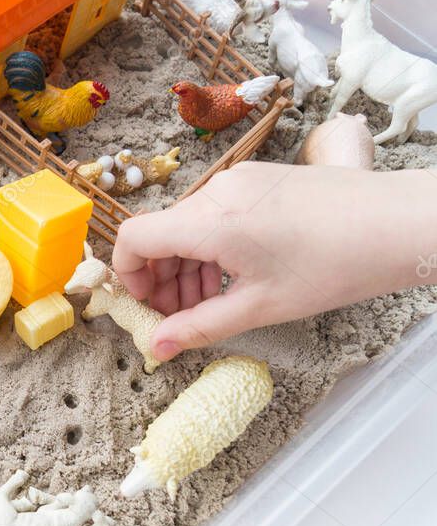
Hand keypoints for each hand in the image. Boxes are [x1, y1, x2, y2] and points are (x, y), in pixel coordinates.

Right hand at [113, 161, 436, 360]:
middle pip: (161, 234)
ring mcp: (238, 180)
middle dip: (160, 278)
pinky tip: (235, 273)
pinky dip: (211, 244)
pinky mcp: (258, 179)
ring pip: (188, 224)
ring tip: (210, 300)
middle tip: (177, 316)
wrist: (397, 223)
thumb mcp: (260, 307)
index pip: (134, 238)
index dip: (127, 275)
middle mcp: (217, 192)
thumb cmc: (335, 264)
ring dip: (186, 264)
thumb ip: (200, 326)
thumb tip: (157, 347)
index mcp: (210, 222)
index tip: (145, 305)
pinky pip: (215, 211)